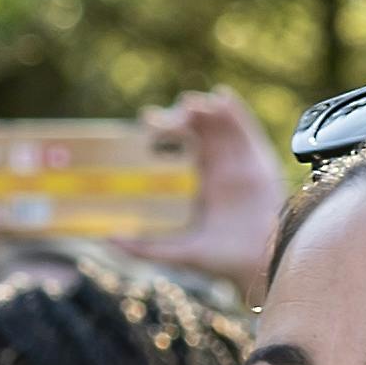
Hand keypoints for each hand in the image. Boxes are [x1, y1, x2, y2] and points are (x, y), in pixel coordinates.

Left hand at [133, 89, 287, 303]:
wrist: (260, 266)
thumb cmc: (222, 262)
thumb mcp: (177, 254)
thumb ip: (144, 248)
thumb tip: (106, 240)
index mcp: (197, 185)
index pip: (176, 149)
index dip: (162, 132)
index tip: (145, 124)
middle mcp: (217, 169)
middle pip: (196, 130)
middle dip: (178, 117)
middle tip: (163, 118)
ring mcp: (238, 163)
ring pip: (219, 124)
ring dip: (203, 108)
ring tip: (189, 104)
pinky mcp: (259, 161)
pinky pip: (247, 129)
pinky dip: (235, 111)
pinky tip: (220, 98)